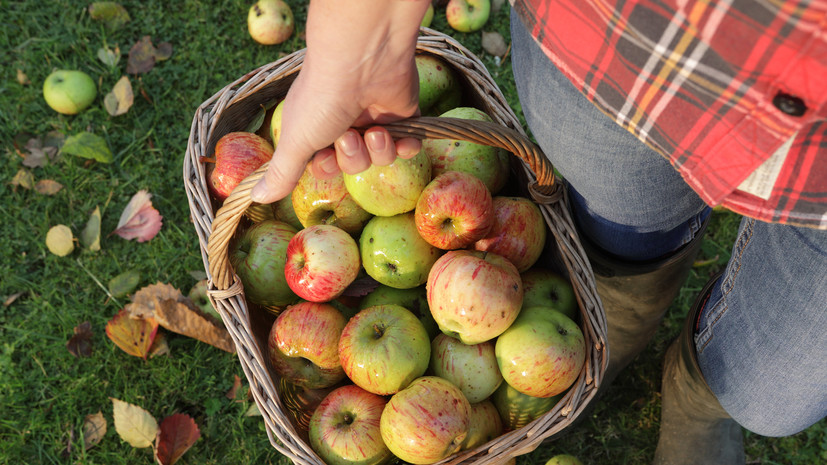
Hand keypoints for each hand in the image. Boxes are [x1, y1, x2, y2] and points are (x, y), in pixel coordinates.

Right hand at [250, 0, 430, 203]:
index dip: (328, 167)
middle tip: (350, 135)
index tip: (325, 156)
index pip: (325, 163)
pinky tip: (401, 137)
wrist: (363, 60)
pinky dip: (406, 145)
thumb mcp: (296, 141)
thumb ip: (282, 173)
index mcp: (317, 125)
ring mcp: (374, 117)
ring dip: (378, 149)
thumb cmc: (322, 99)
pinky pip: (408, 145)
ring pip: (380, 157)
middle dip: (353, 157)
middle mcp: (345, 121)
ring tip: (376, 130)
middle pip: (353, 163)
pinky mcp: (402, 114)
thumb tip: (257, 197)